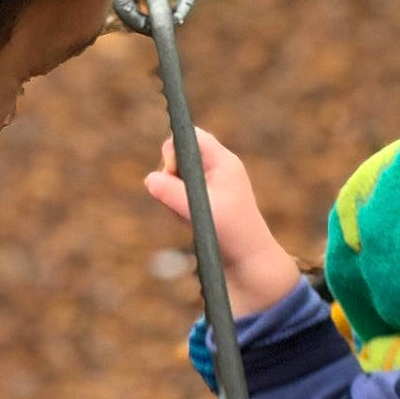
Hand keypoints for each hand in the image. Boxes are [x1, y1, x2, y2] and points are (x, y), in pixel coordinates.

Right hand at [144, 125, 299, 314]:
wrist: (250, 262)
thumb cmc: (233, 234)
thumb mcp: (201, 211)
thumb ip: (173, 193)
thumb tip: (149, 179)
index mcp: (224, 162)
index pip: (193, 136)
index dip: (175, 147)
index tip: (173, 171)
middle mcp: (217, 169)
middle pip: (178, 154)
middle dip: (169, 176)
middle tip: (177, 199)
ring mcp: (209, 184)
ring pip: (174, 177)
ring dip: (171, 195)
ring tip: (187, 217)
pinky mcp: (202, 200)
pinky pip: (176, 194)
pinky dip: (175, 207)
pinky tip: (188, 221)